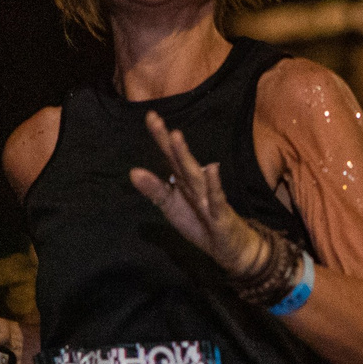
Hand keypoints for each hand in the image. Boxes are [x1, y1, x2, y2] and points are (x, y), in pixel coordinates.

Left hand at [130, 110, 265, 276]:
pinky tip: (212, 169)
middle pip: (180, 161)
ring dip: (185, 156)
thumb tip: (133, 171)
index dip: (160, 138)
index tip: (150, 115)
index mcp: (183, 181)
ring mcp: (209, 198)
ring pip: (195, 175)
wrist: (229, 248)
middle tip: (155, 119)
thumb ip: (154, 190)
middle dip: (168, 141)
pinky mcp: (221, 215)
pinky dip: (214, 186)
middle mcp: (195, 185)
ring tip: (176, 137)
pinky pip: (216, 199)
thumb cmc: (200, 223)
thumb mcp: (171, 208)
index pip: (170, 157)